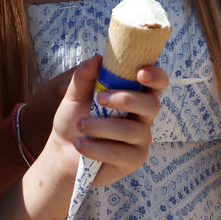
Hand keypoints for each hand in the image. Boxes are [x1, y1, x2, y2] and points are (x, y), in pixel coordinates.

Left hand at [44, 56, 165, 186]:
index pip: (158, 83)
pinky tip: (80, 144)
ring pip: (131, 130)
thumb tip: (97, 58)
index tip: (140, 73)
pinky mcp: (133, 161)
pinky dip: (95, 147)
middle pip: (152, 105)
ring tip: (80, 125)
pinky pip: (119, 153)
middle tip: (99, 99)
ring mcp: (141, 140)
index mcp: (135, 95)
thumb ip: (85, 76)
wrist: (63, 151)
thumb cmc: (75, 119)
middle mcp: (144, 116)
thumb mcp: (74, 95)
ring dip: (101, 126)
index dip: (156, 76)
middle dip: (125, 99)